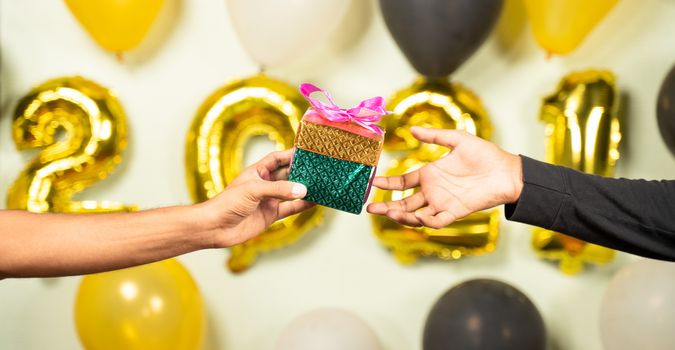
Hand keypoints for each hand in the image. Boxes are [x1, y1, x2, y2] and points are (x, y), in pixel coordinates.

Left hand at [197, 149, 313, 246]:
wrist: (215, 227)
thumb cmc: (228, 203)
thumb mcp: (254, 190)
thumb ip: (279, 189)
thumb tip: (302, 190)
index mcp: (257, 172)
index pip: (277, 159)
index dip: (291, 154)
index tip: (308, 151)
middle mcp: (265, 185)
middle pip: (287, 175)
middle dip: (302, 172)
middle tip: (320, 168)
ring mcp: (268, 200)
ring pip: (291, 192)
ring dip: (305, 189)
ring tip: (322, 184)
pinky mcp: (271, 215)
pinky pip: (290, 208)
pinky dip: (302, 205)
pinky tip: (314, 201)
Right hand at [367, 127, 522, 227]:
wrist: (507, 171)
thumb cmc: (485, 154)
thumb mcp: (457, 139)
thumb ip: (434, 135)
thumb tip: (412, 129)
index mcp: (430, 174)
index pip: (402, 183)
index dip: (387, 184)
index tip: (372, 182)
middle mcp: (433, 191)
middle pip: (404, 203)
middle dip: (386, 207)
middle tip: (370, 208)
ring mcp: (442, 203)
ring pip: (416, 215)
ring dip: (401, 216)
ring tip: (389, 213)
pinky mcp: (455, 212)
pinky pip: (436, 221)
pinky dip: (425, 221)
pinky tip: (417, 216)